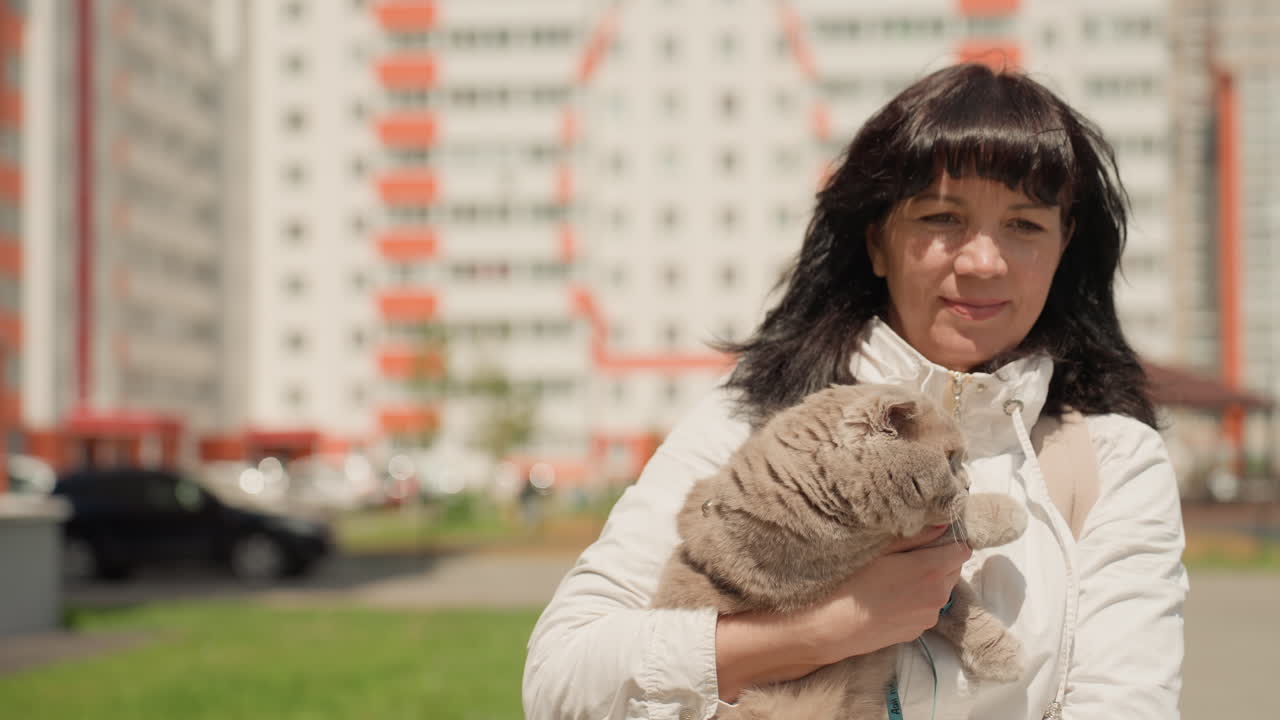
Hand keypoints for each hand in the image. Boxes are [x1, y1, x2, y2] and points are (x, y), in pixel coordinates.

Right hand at [713, 526, 968, 701]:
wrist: (831, 628)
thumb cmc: (849, 582)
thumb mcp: (879, 549)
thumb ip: (916, 536)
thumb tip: (943, 525)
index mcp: (932, 570)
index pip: (962, 549)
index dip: (948, 540)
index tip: (930, 536)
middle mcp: (938, 596)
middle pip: (952, 569)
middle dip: (938, 559)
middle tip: (908, 555)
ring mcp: (928, 617)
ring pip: (940, 590)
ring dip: (928, 581)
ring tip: (896, 577)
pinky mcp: (916, 632)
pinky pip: (926, 608)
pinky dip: (917, 600)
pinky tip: (891, 597)